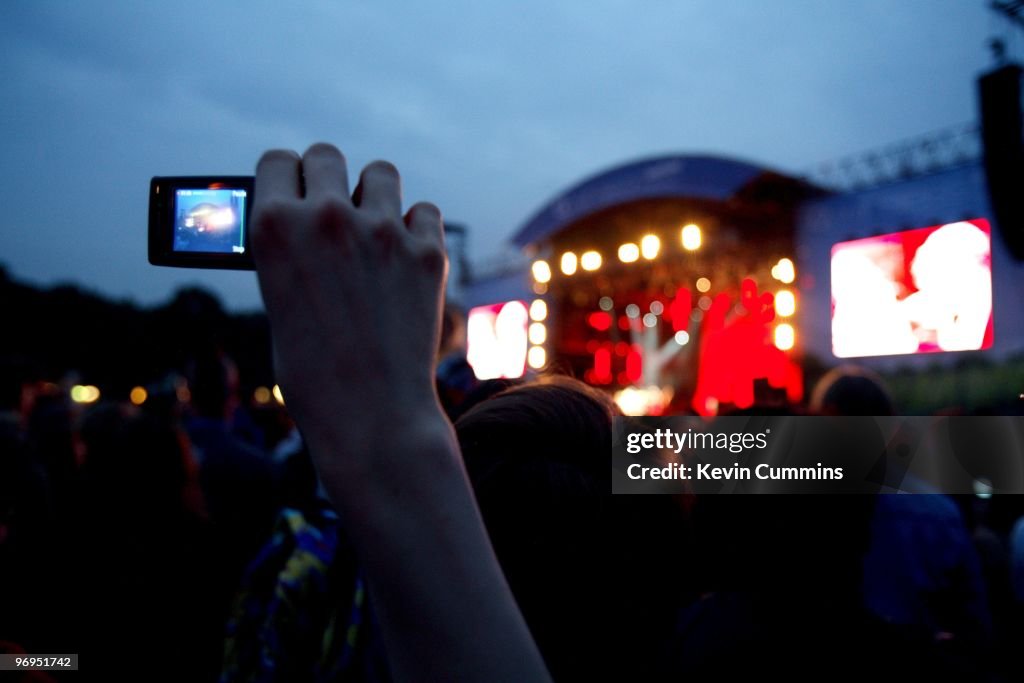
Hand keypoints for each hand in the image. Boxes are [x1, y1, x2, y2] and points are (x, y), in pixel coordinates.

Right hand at [251, 143, 447, 466]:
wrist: (370, 415)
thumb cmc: (313, 371)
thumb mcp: (279, 301)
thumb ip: (290, 252)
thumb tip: (305, 219)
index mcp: (274, 228)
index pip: (277, 161)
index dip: (285, 176)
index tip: (293, 188)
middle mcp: (327, 217)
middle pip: (326, 154)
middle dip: (327, 176)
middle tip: (333, 204)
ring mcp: (382, 231)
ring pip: (382, 172)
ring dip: (376, 194)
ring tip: (375, 227)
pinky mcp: (427, 252)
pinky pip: (424, 212)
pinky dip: (416, 229)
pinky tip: (407, 257)